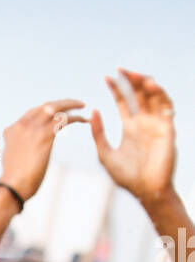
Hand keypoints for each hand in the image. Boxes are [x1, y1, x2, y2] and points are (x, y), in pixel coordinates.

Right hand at [0, 98, 86, 200]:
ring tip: (82, 107)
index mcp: (12, 130)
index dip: (47, 112)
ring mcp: (33, 128)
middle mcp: (22, 125)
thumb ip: (17, 149)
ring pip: (55, 108)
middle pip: (45, 106)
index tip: (57, 114)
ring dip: (70, 105)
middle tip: (74, 104)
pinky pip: (64, 119)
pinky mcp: (44, 135)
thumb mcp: (12, 160)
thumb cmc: (13, 182)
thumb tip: (21, 153)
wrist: (12, 188)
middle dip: (61, 103)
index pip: (32, 113)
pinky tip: (84, 120)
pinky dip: (75, 117)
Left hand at [91, 69, 176, 206]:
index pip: (124, 101)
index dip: (116, 89)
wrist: (145, 190)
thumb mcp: (105, 153)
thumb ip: (98, 133)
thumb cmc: (126, 176)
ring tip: (135, 75)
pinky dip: (160, 94)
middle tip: (122, 70)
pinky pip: (166, 106)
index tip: (107, 77)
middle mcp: (144, 123)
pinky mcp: (167, 128)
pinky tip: (150, 85)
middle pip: (139, 95)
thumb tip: (93, 111)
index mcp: (131, 127)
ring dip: (146, 84)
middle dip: (131, 81)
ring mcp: (157, 124)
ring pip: (154, 97)